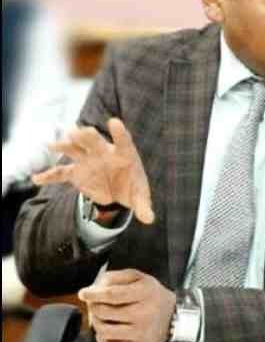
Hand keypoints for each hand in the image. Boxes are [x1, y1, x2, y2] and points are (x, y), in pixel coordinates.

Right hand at [33, 119, 154, 224]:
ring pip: (75, 150)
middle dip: (86, 136)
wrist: (118, 192)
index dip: (119, 132)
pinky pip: (61, 173)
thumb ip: (144, 206)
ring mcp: (88, 160)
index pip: (123, 141)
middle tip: (78, 131)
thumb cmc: (132, 188)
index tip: (114, 122)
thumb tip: (149, 219)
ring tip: (52, 145)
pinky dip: (49, 176)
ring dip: (65, 146)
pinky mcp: (76, 172)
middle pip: (94, 141)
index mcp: (124, 154)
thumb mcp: (140, 197)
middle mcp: (104, 153)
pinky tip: (37, 179)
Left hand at [79, 269, 176, 341]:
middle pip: (104, 312)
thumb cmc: (153, 297)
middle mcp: (146, 313)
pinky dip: (103, 337)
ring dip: (97, 322)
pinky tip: (111, 328)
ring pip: (103, 330)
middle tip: (96, 303)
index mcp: (146, 293)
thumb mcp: (139, 278)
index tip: (84, 293)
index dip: (94, 294)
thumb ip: (116, 277)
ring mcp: (141, 332)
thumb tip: (96, 286)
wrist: (172, 318)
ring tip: (103, 317)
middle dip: (94, 306)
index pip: (112, 294)